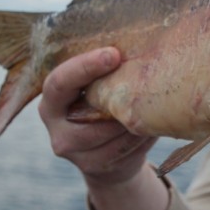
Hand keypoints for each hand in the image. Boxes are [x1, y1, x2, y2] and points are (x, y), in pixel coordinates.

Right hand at [38, 47, 156, 186]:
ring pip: (112, 131)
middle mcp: (57, 129)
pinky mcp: (96, 167)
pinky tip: (156, 121)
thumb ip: (107, 73)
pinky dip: (144, 132)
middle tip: (145, 75)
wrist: (110, 160)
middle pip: (86, 112)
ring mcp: (76, 153)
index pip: (59, 82)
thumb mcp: (98, 90)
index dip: (85, 67)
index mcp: (52, 101)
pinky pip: (126, 147)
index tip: (113, 54)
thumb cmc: (107, 109)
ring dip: (136, 115)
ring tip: (158, 97)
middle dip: (117, 95)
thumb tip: (141, 42)